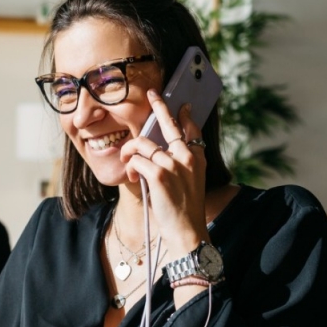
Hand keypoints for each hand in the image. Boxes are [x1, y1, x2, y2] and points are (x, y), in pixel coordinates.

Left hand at [119, 90, 209, 253]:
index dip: (183, 114)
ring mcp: (173, 164)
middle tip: (151, 95)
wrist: (187, 232)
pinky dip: (130, 167)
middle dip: (158, 106)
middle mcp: (187, 157)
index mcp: (198, 159)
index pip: (191, 129)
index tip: (180, 105)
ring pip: (142, 143)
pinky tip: (132, 177)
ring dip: (130, 152)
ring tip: (129, 164)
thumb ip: (181, 165)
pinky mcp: (158, 175)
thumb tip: (159, 150)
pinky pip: (136, 160)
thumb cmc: (185, 210)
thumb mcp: (191, 183)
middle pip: (169, 124)